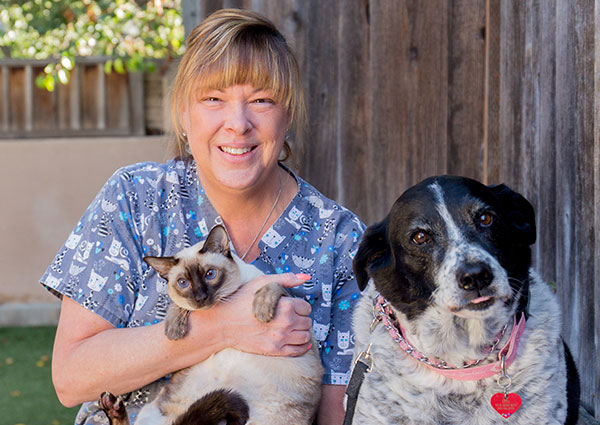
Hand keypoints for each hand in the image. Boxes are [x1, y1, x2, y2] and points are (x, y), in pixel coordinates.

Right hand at [190, 273, 313, 356]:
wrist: (223, 322)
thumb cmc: (240, 300)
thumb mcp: (262, 282)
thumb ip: (286, 279)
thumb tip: (305, 278)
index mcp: (285, 305)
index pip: (306, 307)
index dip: (300, 305)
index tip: (293, 305)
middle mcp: (286, 323)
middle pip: (307, 322)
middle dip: (302, 317)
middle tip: (293, 315)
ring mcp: (281, 338)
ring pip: (306, 336)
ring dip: (302, 331)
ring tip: (294, 327)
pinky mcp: (275, 350)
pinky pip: (298, 350)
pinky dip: (302, 346)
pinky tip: (298, 340)